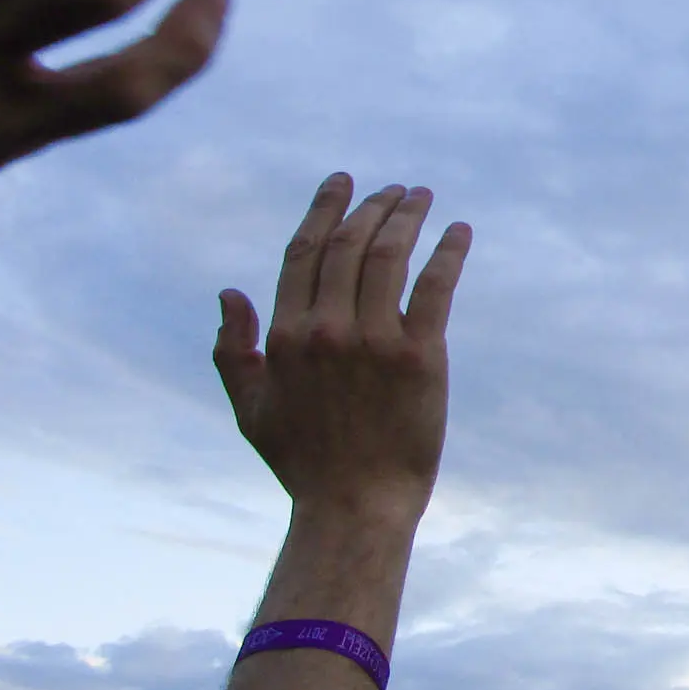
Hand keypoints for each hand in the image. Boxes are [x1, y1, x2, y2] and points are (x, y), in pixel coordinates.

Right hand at [213, 175, 471, 528]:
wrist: (356, 507)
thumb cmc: (304, 463)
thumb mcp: (251, 410)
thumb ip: (233, 351)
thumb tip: (229, 291)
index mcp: (285, 337)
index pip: (303, 252)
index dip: (324, 209)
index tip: (343, 182)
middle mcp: (326, 330)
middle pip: (349, 245)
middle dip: (372, 206)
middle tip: (393, 189)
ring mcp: (374, 342)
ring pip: (390, 256)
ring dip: (408, 217)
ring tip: (421, 197)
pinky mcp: (421, 357)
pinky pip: (435, 287)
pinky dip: (448, 252)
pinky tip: (459, 231)